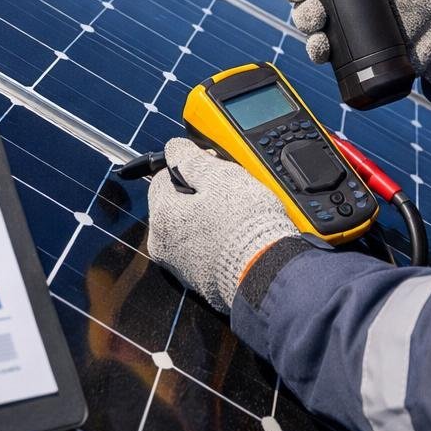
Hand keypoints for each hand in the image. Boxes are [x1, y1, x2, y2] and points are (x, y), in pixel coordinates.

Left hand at [146, 138, 298, 313]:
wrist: (268, 274)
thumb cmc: (245, 226)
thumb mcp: (219, 176)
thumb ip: (191, 158)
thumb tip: (174, 149)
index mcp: (162, 217)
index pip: (162, 178)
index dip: (190, 166)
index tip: (212, 167)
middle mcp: (163, 245)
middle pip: (174, 204)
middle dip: (198, 194)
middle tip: (229, 190)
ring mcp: (180, 267)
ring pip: (189, 227)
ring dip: (207, 217)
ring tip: (237, 215)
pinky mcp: (200, 282)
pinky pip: (203, 250)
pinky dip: (216, 241)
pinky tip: (236, 236)